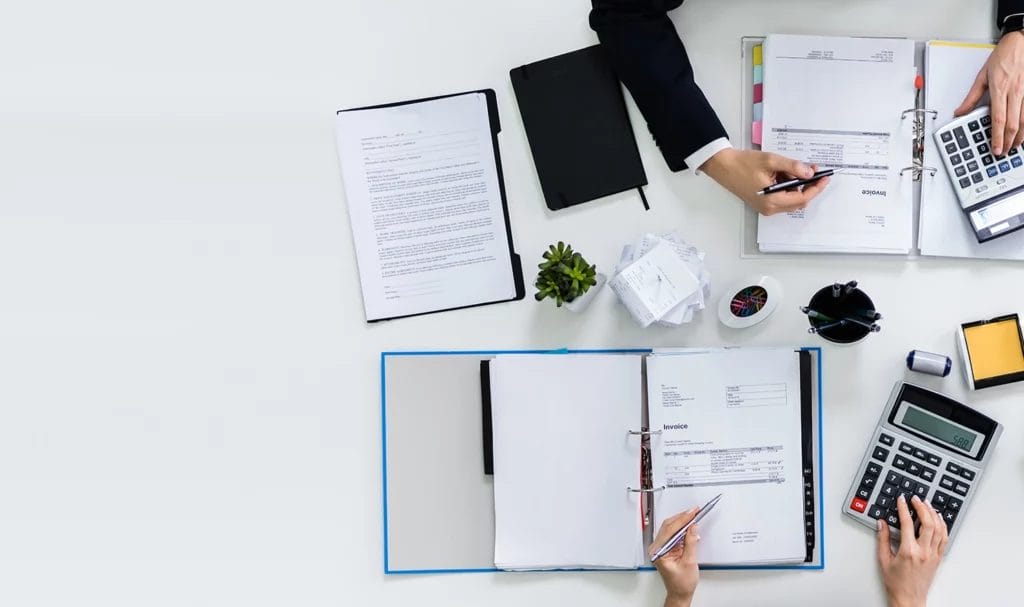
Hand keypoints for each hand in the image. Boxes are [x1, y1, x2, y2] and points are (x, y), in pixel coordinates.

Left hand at [650, 508, 700, 606]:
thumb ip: (690, 542)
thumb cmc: (681, 583)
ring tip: (693, 515)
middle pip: (668, 526)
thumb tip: (693, 527)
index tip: (692, 512)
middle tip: (694, 511)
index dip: (682, 519)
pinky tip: (689, 526)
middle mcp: (657, 548)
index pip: (670, 530)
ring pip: (670, 529)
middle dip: (682, 518)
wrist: (680, 593)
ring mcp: (661, 548)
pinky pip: (673, 534)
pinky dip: (681, 529)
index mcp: (658, 551)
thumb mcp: (689, 562)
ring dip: (682, 522)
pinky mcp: (666, 548)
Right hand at [700, 148, 829, 214]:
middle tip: (814, 170)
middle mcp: (769, 208)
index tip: (824, 177)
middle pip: (798, 201)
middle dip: (809, 186)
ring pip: (791, 200)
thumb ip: (793, 167)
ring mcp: (766, 207)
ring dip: (798, 186)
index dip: (816, 188)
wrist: (723, 166)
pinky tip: (785, 174)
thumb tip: (809, 172)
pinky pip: (782, 198)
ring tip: (796, 168)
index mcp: (772, 201)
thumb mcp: (771, 161)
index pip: (802, 198)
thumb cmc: (743, 164)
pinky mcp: (763, 203)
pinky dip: (789, 187)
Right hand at [876, 494, 947, 606]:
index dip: (904, 508)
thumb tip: (881, 524)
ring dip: (934, 515)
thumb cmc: (896, 583)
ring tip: (928, 505)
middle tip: (916, 499)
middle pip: (928, 523)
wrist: (909, 599)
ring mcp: (933, 555)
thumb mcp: (884, 560)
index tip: (901, 500)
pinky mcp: (938, 558)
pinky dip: (943, 526)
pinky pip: (944, 538)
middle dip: (922, 507)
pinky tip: (939, 520)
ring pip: (939, 529)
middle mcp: (923, 552)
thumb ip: (882, 539)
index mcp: (908, 551)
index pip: (907, 523)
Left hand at [955, 31, 1023, 154]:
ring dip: (1021, 136)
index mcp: (1000, 90)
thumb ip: (971, 97)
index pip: (998, 119)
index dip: (997, 137)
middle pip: (1014, 124)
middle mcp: (1015, 92)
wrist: (1021, 42)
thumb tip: (960, 112)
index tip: (995, 148)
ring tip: (1014, 146)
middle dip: (1008, 141)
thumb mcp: (982, 76)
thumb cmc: (1003, 56)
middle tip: (1003, 152)